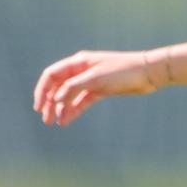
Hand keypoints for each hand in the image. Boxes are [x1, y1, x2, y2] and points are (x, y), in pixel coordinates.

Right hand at [34, 49, 162, 125]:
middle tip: (45, 120)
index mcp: (78, 63)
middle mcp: (81, 71)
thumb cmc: (122, 71)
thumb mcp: (96, 79)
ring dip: (61, 109)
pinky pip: (82, 101)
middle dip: (50, 103)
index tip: (38, 106)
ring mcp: (90, 81)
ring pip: (69, 96)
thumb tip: (55, 98)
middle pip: (58, 87)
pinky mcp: (100, 90)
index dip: (42, 90)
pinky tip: (67, 120)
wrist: (148, 74)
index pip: (51, 75)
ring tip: (56, 123)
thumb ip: (73, 87)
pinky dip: (74, 110)